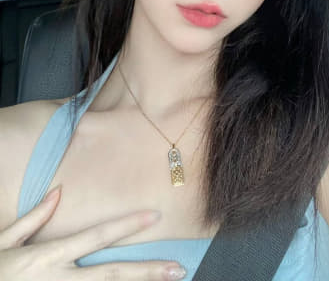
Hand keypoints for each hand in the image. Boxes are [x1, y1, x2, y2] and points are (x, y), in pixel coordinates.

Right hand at [0, 186, 186, 279]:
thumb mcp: (6, 242)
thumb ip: (34, 218)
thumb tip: (58, 191)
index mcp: (49, 256)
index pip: (96, 236)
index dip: (127, 225)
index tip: (154, 216)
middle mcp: (60, 280)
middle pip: (112, 274)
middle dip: (147, 271)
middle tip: (177, 267)